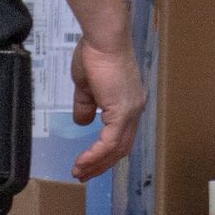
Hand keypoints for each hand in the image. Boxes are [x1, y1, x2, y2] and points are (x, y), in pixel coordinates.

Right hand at [69, 33, 145, 182]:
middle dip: (101, 164)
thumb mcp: (86, 86)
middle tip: (84, 174)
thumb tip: (83, 122)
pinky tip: (82, 162)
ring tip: (79, 172)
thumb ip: (86, 105)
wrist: (103, 40)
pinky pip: (109, 142)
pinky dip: (95, 155)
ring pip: (116, 149)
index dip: (105, 152)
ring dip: (96, 163)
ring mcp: (131, 112)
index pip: (121, 136)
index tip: (88, 162)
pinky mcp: (122, 112)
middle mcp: (135, 110)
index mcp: (129, 102)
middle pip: (122, 147)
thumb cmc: (95, 54)